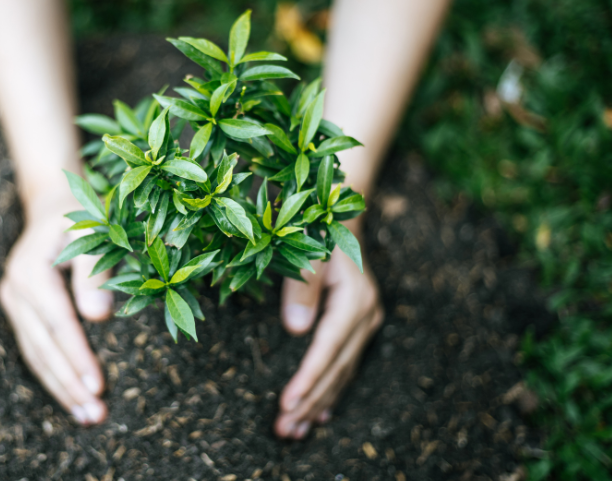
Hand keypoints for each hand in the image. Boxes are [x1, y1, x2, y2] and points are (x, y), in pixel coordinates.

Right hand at [0, 195, 114, 424]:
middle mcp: (15, 290)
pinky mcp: (20, 311)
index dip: (78, 357)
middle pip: (43, 346)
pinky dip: (52, 375)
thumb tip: (99, 317)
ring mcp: (13, 302)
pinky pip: (35, 349)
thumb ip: (95, 271)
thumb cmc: (81, 216)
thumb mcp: (93, 232)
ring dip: (60, 388)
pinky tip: (71, 398)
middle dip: (69, 384)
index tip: (99, 387)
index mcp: (31, 270)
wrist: (52, 204)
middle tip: (95, 415)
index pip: (58, 323)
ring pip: (35, 354)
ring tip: (87, 417)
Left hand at [274, 220, 382, 438]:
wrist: (341, 219)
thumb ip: (302, 290)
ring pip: (341, 373)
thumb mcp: (307, 253)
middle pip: (336, 369)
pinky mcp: (360, 326)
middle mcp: (366, 316)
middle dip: (309, 402)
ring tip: (295, 431)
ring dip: (318, 403)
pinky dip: (331, 391)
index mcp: (354, 300)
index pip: (327, 350)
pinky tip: (320, 415)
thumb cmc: (318, 232)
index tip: (286, 405)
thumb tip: (296, 330)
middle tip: (284, 430)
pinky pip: (346, 366)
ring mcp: (367, 323)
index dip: (307, 379)